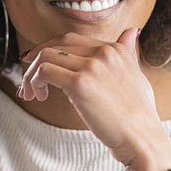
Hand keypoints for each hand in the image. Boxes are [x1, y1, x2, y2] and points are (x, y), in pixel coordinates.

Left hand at [17, 28, 170, 170]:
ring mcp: (92, 66)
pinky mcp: (80, 83)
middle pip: (57, 44)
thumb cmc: (139, 115)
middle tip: (28, 78)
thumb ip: (128, 53)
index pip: (72, 39)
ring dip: (31, 73)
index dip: (50, 49)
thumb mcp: (137, 75)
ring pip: (45, 56)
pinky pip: (44, 72)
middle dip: (37, 58)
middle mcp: (104, 52)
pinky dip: (34, 82)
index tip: (36, 63)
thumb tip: (131, 32)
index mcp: (115, 49)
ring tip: (30, 92)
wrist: (142, 138)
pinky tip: (38, 96)